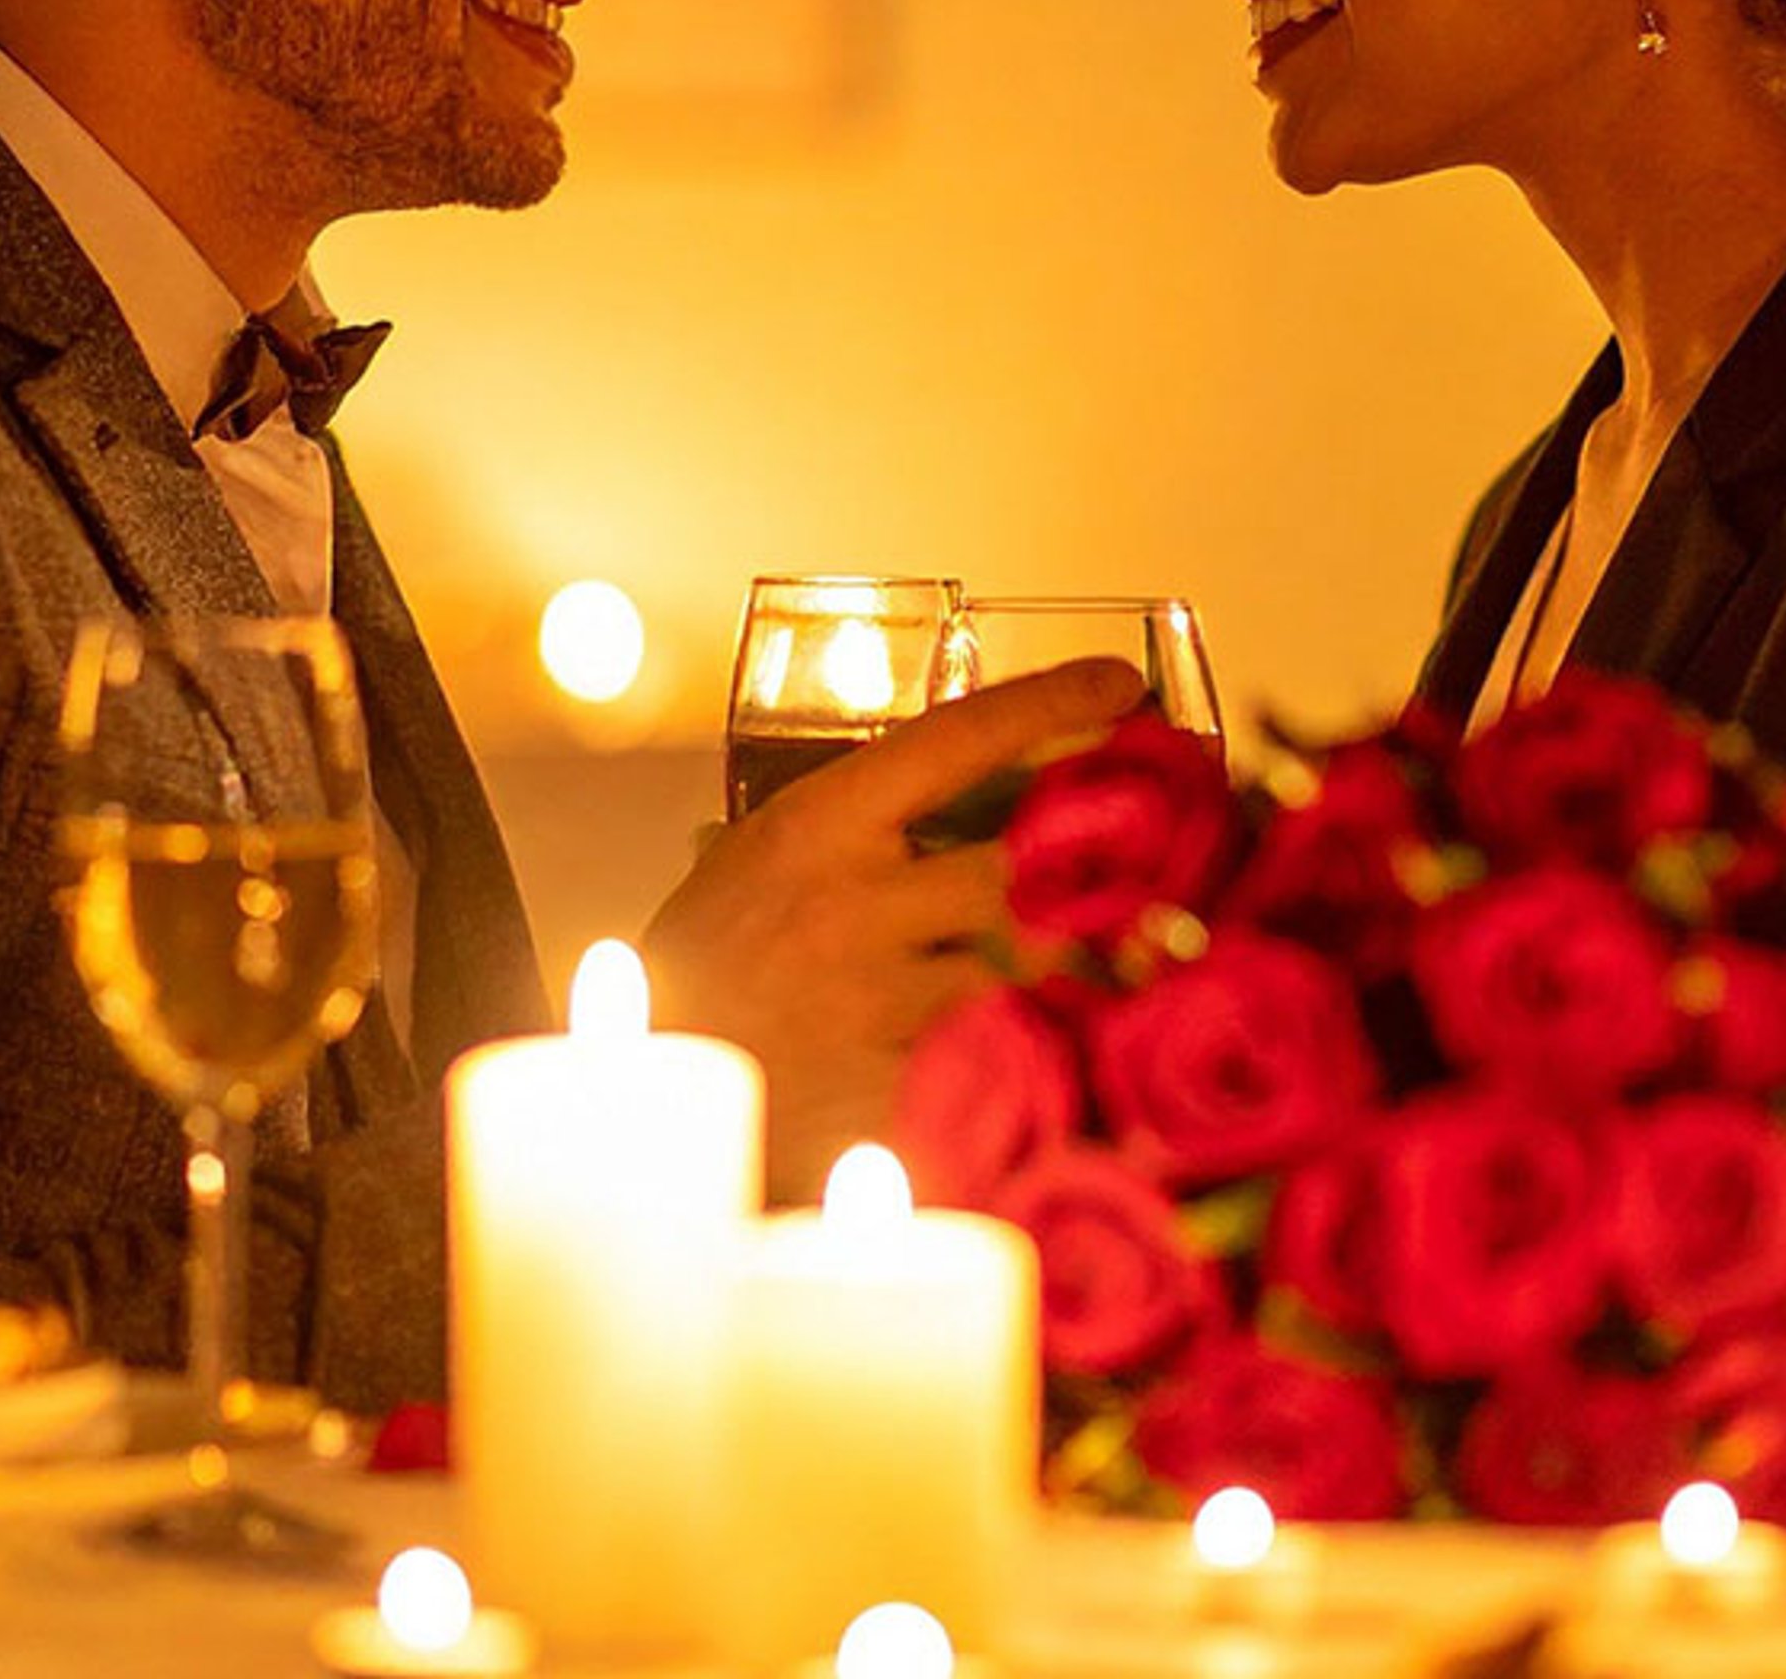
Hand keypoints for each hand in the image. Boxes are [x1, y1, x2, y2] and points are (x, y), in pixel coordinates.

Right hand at [642, 656, 1141, 1198]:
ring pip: (1025, 964)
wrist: (638, 1100)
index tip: (1125, 684)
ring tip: (1095, 971)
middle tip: (1147, 859)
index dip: (1053, 702)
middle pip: (1023, 861)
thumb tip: (964, 786)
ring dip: (1054, 969)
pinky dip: (1019, 1054)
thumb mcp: (754, 861)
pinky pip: (996, 1058)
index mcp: (818, 826)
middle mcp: (853, 903)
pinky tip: (1034, 1061)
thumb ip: (853, 830)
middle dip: (1088, 867)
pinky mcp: (894, 1091)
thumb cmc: (701, 968)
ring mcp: (876, 1001)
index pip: (958, 737)